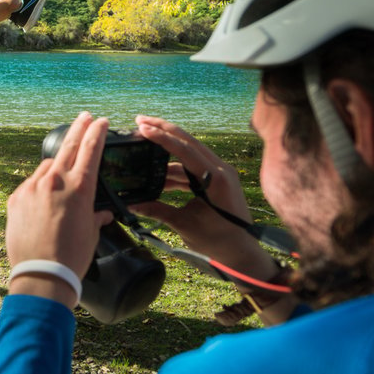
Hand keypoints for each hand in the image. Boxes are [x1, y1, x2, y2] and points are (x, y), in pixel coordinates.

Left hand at [5, 112, 113, 302]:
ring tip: (63, 177)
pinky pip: (30, 184)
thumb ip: (95, 216)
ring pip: (47, 166)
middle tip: (84, 116)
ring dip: (57, 166)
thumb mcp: (91, 233)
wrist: (41, 273)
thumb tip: (102, 214)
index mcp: (79, 188)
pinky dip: (39, 187)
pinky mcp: (15, 198)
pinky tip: (44, 201)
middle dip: (78, 128)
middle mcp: (55, 181)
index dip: (97, 132)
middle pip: (68, 146)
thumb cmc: (72, 256)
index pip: (90, 150)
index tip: (101, 121)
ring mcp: (32, 188)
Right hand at [130, 115, 275, 278]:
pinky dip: (175, 167)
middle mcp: (221, 169)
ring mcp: (221, 173)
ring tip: (144, 143)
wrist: (242, 253)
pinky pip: (193, 166)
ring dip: (167, 149)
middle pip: (188, 141)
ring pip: (190, 152)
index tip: (141, 127)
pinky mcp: (217, 179)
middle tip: (139, 120)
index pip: (185, 149)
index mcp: (216, 178)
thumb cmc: (218, 240)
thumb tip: (132, 204)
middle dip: (163, 130)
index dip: (161, 137)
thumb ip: (157, 210)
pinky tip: (156, 172)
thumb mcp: (184, 225)